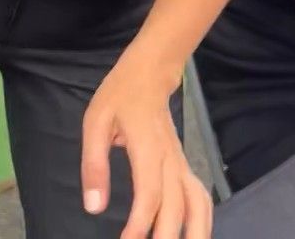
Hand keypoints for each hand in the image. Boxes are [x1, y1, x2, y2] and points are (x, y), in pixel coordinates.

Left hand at [81, 52, 211, 238]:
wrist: (149, 72)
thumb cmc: (119, 96)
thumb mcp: (95, 123)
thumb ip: (94, 164)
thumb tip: (94, 207)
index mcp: (147, 149)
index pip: (150, 194)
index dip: (140, 224)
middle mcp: (171, 160)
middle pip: (177, 208)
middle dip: (167, 238)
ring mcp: (182, 163)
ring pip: (198, 205)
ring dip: (195, 234)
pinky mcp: (184, 165)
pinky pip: (200, 198)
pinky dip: (201, 221)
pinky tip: (193, 235)